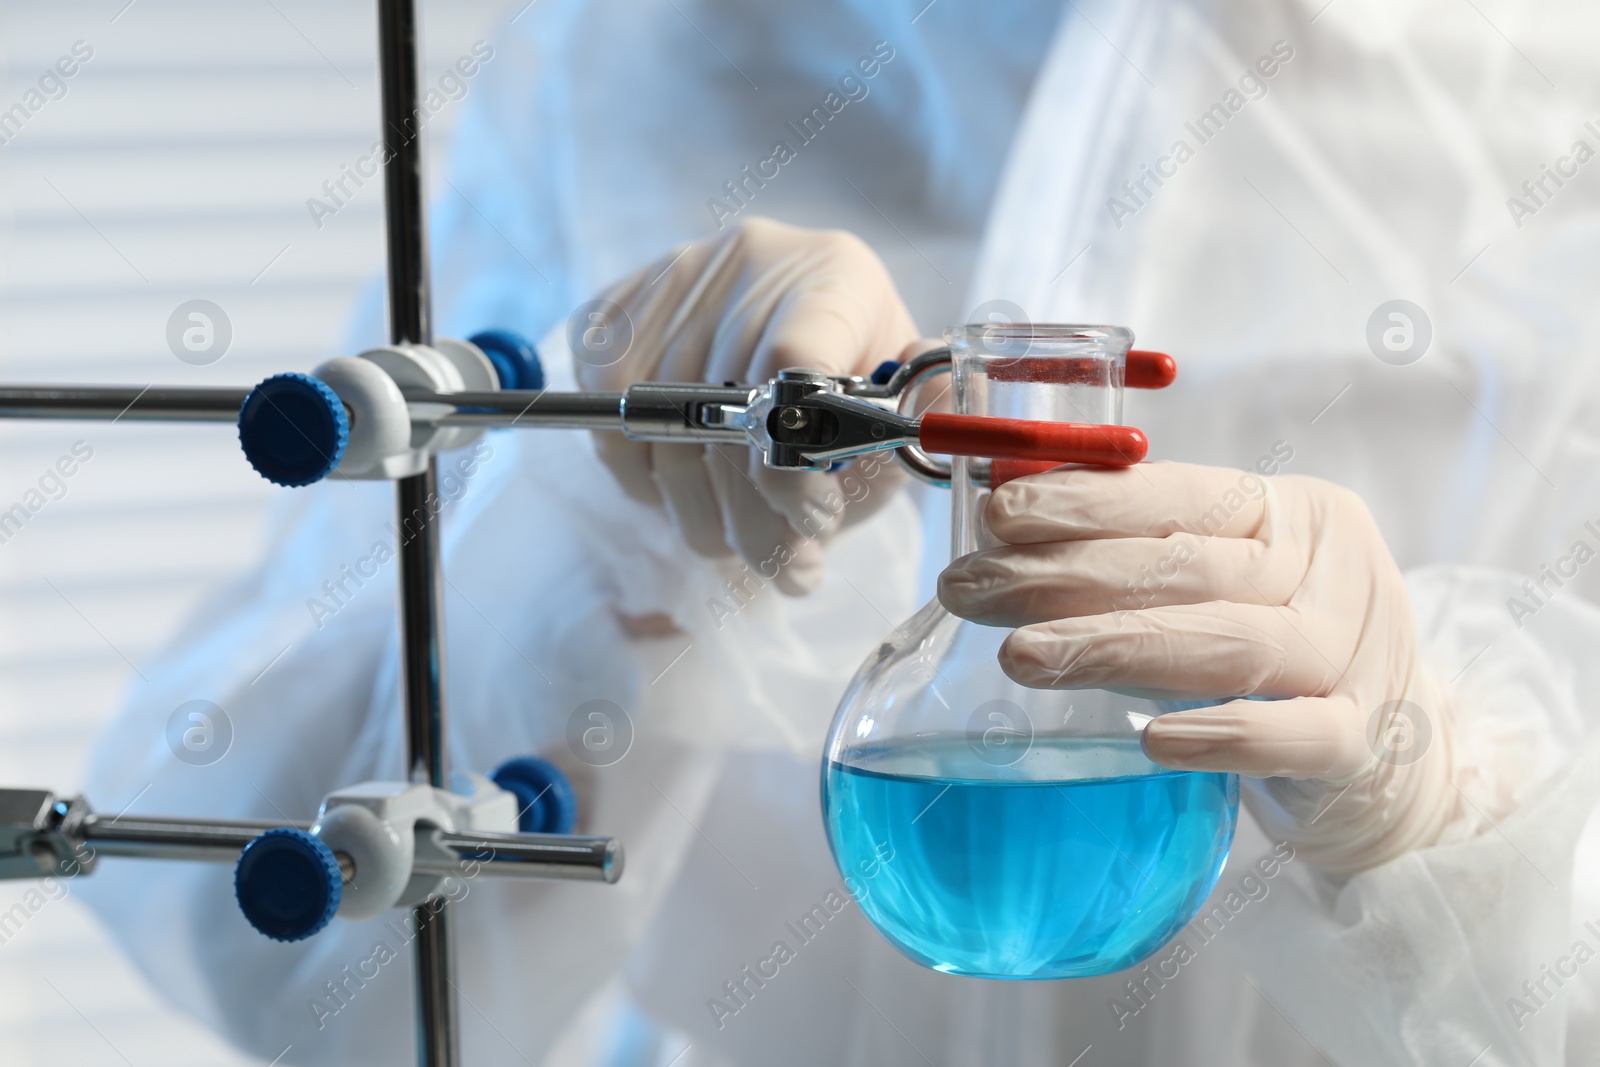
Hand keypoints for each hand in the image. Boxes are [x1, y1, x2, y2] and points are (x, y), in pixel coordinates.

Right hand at [575, 217, 922, 594]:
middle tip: (788, 568)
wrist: (796, 328)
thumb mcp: (899, 410)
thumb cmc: (856, 386)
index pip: (793, 365)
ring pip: (664, 436)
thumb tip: (929, 426)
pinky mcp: (617, 313)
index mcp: (836, 276)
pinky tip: (691, 499)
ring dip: (703, 519)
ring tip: (744, 547)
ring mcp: (675, 281)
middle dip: (757, 520)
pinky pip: (611, 426)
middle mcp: (750, 261)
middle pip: (725, 416)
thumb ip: (911, 426)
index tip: (816, 520)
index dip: (794, 465)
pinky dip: (646, 485)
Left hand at [937, 461, 1457, 873]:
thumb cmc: (1288, 653)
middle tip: (968, 590)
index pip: (1179, 495)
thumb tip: (1008, 521)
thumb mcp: (1237, 580)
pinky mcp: (1366, 746)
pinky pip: (1295, 737)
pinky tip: (1149, 741)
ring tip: (1020, 657)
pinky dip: (1224, 737)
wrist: (1408, 761)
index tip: (994, 517)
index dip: (1083, 503)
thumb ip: (1151, 553)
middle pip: (1187, 566)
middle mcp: (1333, 576)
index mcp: (1294, 517)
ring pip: (1230, 644)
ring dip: (1115, 647)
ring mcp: (1357, 660)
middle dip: (1064, 576)